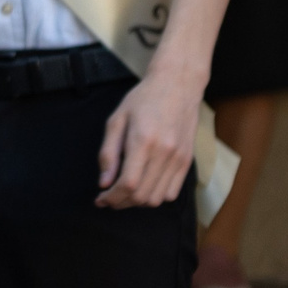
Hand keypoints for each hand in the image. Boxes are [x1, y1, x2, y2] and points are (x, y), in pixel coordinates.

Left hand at [96, 68, 200, 208]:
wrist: (177, 85)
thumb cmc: (143, 99)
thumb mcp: (117, 120)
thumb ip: (108, 153)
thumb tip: (104, 182)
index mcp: (143, 141)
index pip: (128, 184)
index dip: (112, 197)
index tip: (101, 198)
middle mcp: (164, 153)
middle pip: (142, 196)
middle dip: (121, 203)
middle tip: (109, 197)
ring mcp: (178, 158)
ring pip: (157, 198)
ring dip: (138, 202)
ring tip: (125, 193)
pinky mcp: (187, 161)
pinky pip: (172, 192)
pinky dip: (156, 196)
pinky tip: (145, 186)